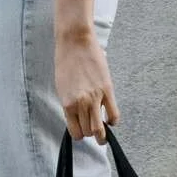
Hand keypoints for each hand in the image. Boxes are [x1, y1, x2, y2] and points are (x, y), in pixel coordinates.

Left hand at [55, 25, 121, 143]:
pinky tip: (110, 118)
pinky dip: (113, 121)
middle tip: (92, 130)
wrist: (75, 42)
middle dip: (90, 133)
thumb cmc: (66, 62)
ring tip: (103, 133)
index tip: (81, 130)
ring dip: (102, 134)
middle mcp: (81, 103)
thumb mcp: (62, 87)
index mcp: (67, 104)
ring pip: (100, 128)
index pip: (75, 132)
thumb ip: (70, 103)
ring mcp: (95, 98)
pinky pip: (114, 114)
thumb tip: (77, 116)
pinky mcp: (107, 90)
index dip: (79, 134)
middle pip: (88, 132)